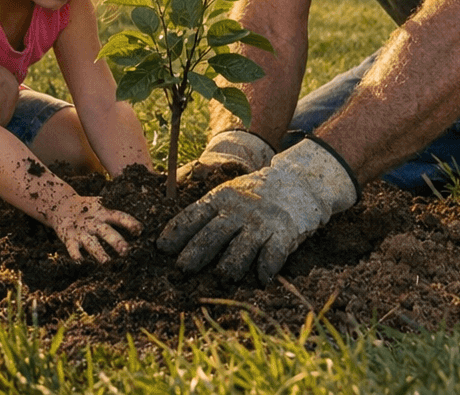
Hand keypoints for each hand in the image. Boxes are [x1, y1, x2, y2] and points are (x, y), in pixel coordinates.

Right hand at [50, 194, 140, 263]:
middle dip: (116, 241)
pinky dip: (75, 254)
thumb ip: (115, 217)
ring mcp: (81, 230)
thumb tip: (140, 229)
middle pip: (107, 232)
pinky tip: (80, 261)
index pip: (120, 217)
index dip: (130, 223)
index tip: (140, 231)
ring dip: (98, 252)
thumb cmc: (87, 210)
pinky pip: (72, 248)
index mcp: (104, 214)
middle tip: (126, 251)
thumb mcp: (101, 208)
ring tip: (106, 262)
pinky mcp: (69, 237)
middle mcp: (94, 222)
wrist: (61, 204)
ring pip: (91, 243)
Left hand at [157, 139, 355, 283]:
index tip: (161, 248)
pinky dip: (267, 267)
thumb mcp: (229, 194)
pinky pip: (273, 253)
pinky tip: (261, 279)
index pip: (194, 215)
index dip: (177, 232)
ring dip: (230, 265)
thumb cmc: (256, 194)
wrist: (298, 181)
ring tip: (222, 278)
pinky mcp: (284, 232)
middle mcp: (238, 210)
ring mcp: (261, 222)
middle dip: (195, 253)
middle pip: (213, 234)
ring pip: (241, 248)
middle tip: (181, 270)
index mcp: (221, 198)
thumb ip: (208, 213)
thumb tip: (175, 240)